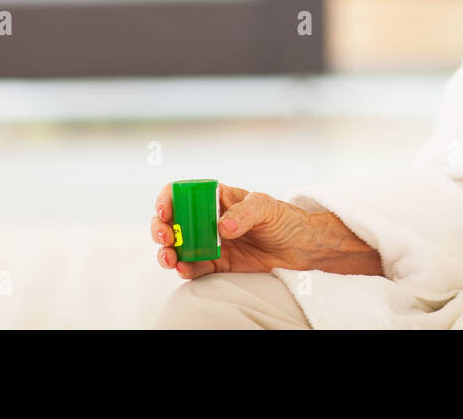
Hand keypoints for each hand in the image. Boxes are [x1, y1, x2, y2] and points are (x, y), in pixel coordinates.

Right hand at [150, 183, 382, 279]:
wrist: (301, 246)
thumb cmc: (284, 218)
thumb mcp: (267, 208)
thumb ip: (244, 214)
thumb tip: (221, 228)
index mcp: (216, 197)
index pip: (182, 192)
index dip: (167, 200)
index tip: (164, 212)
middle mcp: (207, 218)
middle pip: (172, 221)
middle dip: (161, 229)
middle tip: (166, 239)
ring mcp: (210, 241)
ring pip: (178, 246)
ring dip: (167, 252)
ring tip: (169, 259)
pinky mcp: (217, 263)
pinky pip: (194, 267)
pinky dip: (184, 269)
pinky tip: (183, 269)